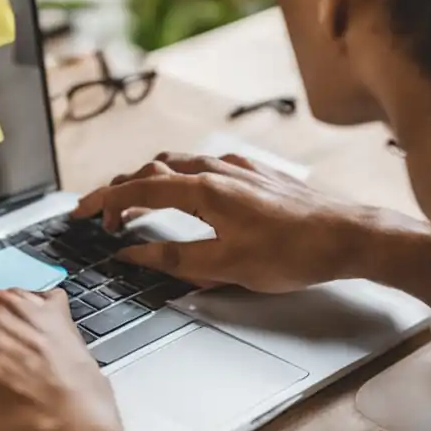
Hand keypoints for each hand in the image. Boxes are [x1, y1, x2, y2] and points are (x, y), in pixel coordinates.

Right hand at [71, 152, 375, 291]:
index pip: (137, 190)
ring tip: (132, 201)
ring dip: (146, 180)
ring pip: (176, 163)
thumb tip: (131, 254)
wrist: (349, 237)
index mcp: (203, 190)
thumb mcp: (224, 267)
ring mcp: (237, 168)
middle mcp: (216, 170)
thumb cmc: (294, 254)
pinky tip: (187, 190)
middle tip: (98, 214)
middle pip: (150, 171)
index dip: (103, 203)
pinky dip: (179, 176)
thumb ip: (171, 259)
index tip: (81, 215)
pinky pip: (204, 164)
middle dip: (117, 191)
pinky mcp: (255, 174)